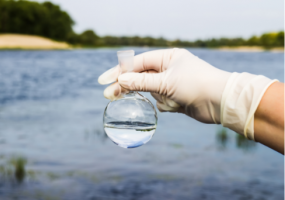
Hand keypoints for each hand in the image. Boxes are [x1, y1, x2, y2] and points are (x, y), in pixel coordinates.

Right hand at [98, 48, 230, 123]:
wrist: (220, 102)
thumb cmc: (195, 85)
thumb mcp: (165, 82)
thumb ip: (140, 82)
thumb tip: (120, 80)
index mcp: (167, 57)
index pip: (137, 63)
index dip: (119, 71)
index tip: (103, 80)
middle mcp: (168, 69)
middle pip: (140, 77)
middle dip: (127, 86)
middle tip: (109, 95)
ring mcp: (171, 84)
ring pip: (151, 92)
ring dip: (160, 98)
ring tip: (175, 99)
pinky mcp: (175, 97)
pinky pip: (160, 102)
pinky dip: (167, 105)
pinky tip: (179, 105)